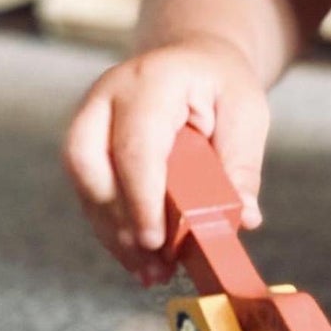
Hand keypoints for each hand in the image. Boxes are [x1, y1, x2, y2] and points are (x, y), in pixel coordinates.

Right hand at [62, 36, 269, 284]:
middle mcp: (108, 96)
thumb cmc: (220, 83)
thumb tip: (242, 217)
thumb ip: (242, 164)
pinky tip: (139, 258)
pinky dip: (113, 229)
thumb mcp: (246, 113)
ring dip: (113, 233)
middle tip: (151, 260)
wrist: (193, 60)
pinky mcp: (87, 144)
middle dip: (116, 219)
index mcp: (151, 81)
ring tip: (150, 271)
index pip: (135, 144)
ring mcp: (90, 119)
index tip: (155, 240)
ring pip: (84, 184)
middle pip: (87, 162)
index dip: (141, 196)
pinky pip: (90, 192)